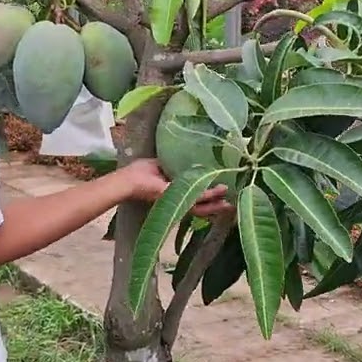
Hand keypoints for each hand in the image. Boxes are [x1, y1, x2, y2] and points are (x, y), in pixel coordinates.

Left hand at [119, 159, 235, 217]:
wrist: (128, 181)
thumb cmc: (139, 173)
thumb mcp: (160, 165)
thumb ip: (173, 165)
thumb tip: (184, 155)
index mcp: (175, 191)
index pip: (195, 196)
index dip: (208, 196)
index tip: (223, 192)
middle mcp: (178, 199)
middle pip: (201, 205)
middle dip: (216, 205)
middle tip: (232, 205)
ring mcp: (178, 200)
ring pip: (203, 205)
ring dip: (217, 203)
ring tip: (231, 203)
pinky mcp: (178, 198)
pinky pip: (198, 198)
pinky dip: (210, 195)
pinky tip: (221, 190)